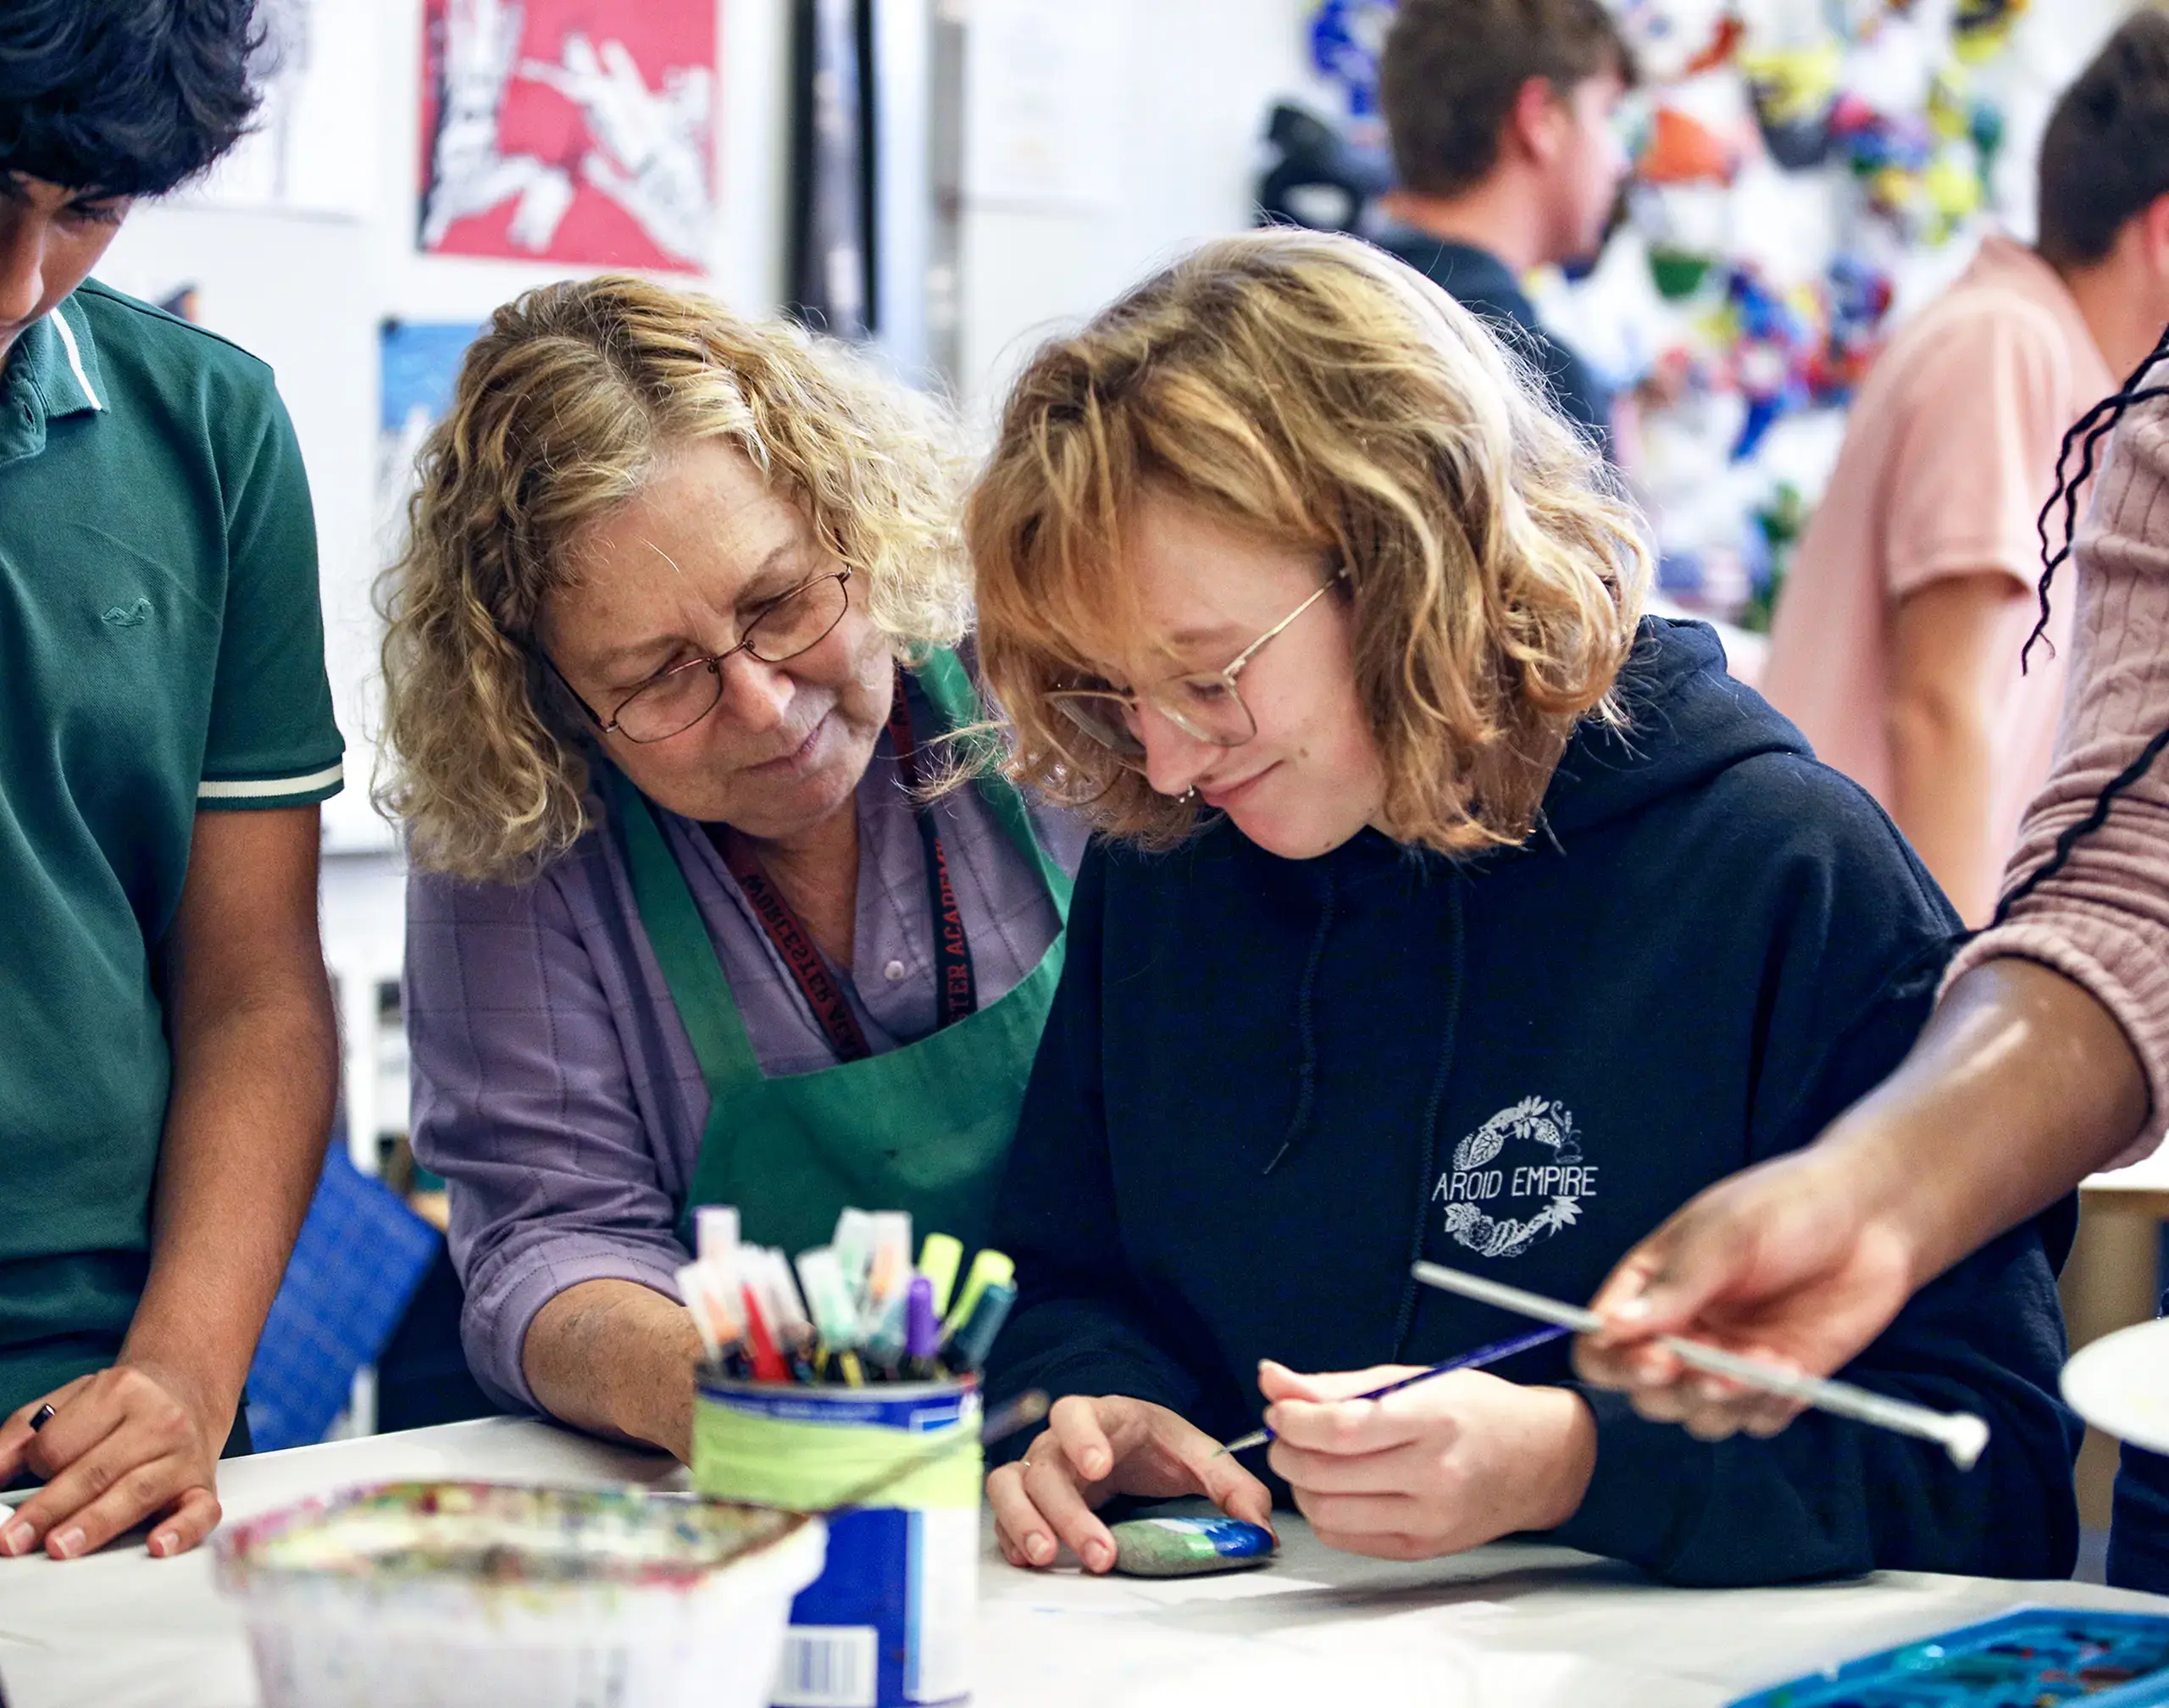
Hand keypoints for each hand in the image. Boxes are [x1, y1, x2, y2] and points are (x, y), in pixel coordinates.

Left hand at [0, 1362, 226, 1559]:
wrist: (190, 1388)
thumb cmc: (123, 1405)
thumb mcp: (68, 1402)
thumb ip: (21, 1437)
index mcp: (119, 1391)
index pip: (60, 1443)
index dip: (36, 1466)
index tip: (31, 1477)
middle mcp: (158, 1420)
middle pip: (94, 1471)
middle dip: (49, 1509)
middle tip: (14, 1539)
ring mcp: (184, 1454)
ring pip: (136, 1492)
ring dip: (95, 1523)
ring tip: (60, 1547)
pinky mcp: (204, 1485)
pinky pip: (200, 1510)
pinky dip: (181, 1530)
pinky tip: (159, 1545)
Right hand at [986, 1395, 1272, 1573]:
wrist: (1131, 1444)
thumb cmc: (1156, 1445)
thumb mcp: (1196, 1455)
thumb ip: (1231, 1485)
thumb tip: (1261, 1527)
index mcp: (1100, 1417)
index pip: (1074, 1413)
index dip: (1080, 1437)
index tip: (1098, 1467)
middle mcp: (1059, 1442)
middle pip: (1045, 1467)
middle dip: (1066, 1511)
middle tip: (1097, 1552)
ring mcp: (1038, 1471)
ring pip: (1009, 1488)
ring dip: (1023, 1522)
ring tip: (1047, 1558)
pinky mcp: (1028, 1501)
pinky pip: (1002, 1515)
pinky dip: (1010, 1537)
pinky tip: (1030, 1561)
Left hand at [1261, 1361, 1595, 1560]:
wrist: (1542, 1461)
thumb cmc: (1479, 1410)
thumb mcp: (1415, 1379)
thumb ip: (1338, 1385)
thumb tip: (1273, 1380)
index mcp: (1432, 1420)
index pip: (1341, 1429)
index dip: (1294, 1420)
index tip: (1280, 1410)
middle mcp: (1433, 1475)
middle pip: (1325, 1474)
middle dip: (1285, 1451)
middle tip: (1284, 1433)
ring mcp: (1428, 1519)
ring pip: (1327, 1512)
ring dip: (1299, 1485)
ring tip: (1308, 1459)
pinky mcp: (1422, 1549)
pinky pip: (1346, 1539)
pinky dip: (1323, 1514)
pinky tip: (1334, 1488)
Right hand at [1572, 1141, 1915, 1439]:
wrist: (1872, 1216)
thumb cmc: (1786, 1205)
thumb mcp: (1723, 1234)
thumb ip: (1673, 1286)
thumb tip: (1611, 1327)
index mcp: (1649, 1290)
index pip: (1603, 1344)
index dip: (1617, 1362)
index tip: (1656, 1358)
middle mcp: (1681, 1332)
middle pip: (1647, 1395)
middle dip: (1676, 1389)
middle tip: (1714, 1370)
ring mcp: (1729, 1362)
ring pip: (1700, 1417)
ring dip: (1726, 1403)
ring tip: (1765, 1364)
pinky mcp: (1777, 1383)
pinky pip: (1756, 1421)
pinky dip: (1769, 1406)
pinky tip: (1792, 1369)